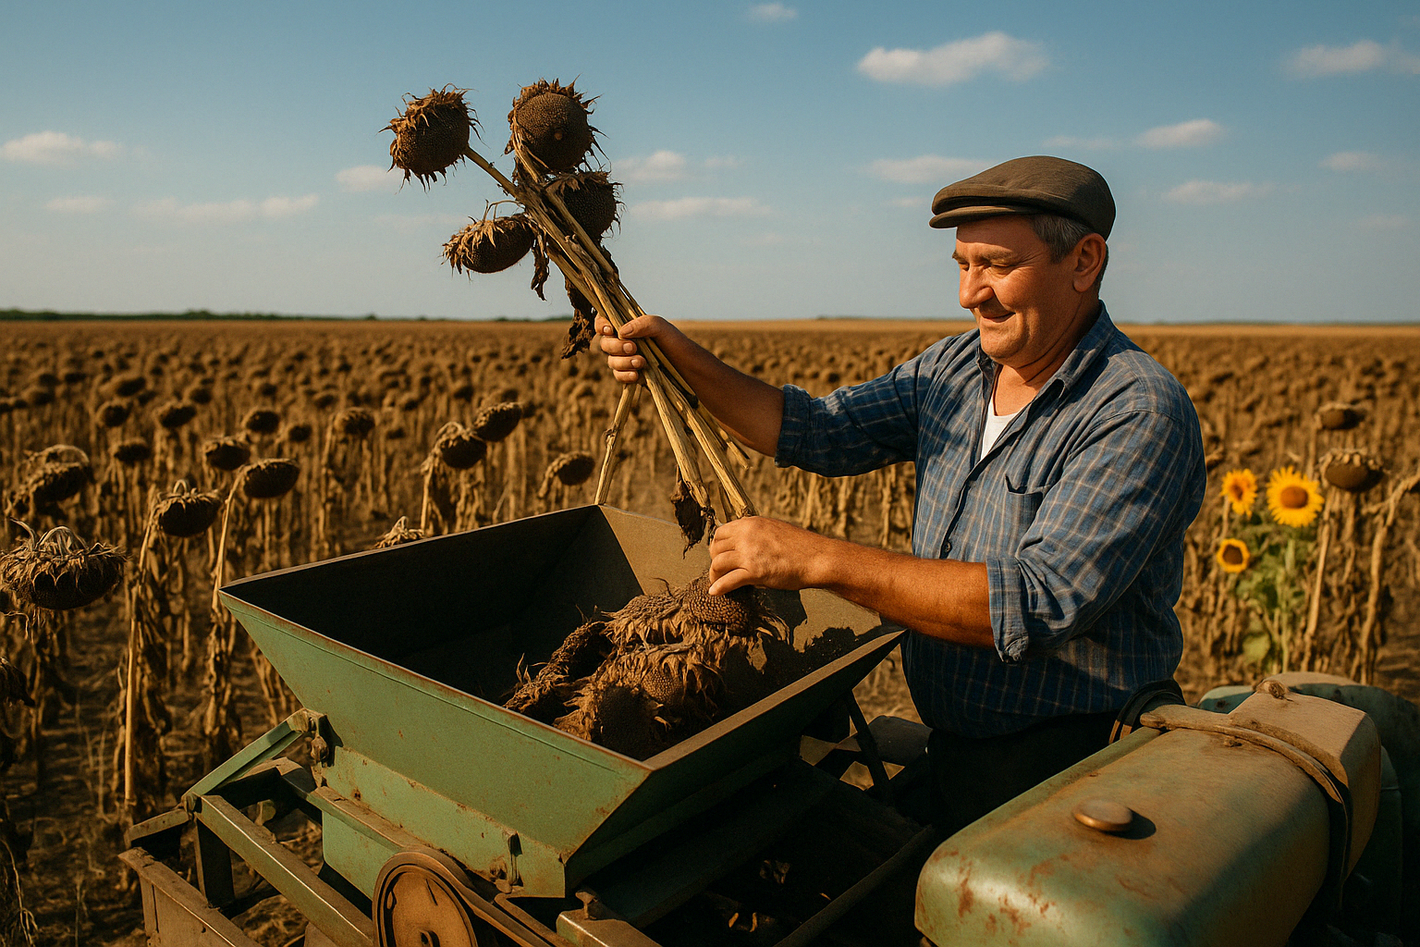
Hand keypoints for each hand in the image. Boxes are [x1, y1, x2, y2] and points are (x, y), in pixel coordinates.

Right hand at [596, 313, 673, 384]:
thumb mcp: (661, 327)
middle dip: (616, 346)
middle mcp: (622, 342)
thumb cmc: (673, 342)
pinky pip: (618, 375)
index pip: (604, 322)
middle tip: (633, 347)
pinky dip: (625, 375)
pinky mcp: (629, 375)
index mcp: (627, 326)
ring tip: (641, 362)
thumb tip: (622, 332)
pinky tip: (637, 375)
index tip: (610, 330)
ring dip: (623, 362)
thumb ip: (643, 323)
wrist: (686, 367)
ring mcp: (624, 359)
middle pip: (605, 343)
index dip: (601, 325)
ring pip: (611, 361)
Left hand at [708, 516, 823, 594]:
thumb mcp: (773, 530)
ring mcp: (749, 553)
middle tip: (719, 570)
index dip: (717, 546)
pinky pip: (729, 581)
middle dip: (714, 560)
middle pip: (716, 548)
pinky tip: (715, 592)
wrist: (817, 558)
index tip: (719, 555)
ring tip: (716, 581)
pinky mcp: (755, 571)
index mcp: (751, 523)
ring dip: (714, 574)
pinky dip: (719, 587)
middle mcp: (747, 535)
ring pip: (718, 563)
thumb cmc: (800, 546)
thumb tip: (742, 544)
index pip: (721, 532)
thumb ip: (755, 534)